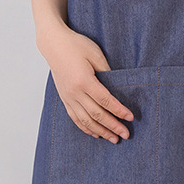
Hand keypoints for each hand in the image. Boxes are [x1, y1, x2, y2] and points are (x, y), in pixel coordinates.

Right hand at [45, 28, 133, 143]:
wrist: (53, 44)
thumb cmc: (76, 45)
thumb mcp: (96, 55)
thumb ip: (107, 72)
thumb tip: (117, 89)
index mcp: (84, 81)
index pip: (105, 101)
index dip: (119, 111)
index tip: (130, 118)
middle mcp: (74, 92)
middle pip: (97, 114)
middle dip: (113, 126)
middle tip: (126, 134)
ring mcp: (68, 97)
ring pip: (86, 120)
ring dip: (101, 131)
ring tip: (114, 139)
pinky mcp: (64, 98)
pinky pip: (75, 118)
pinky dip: (86, 128)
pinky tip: (96, 134)